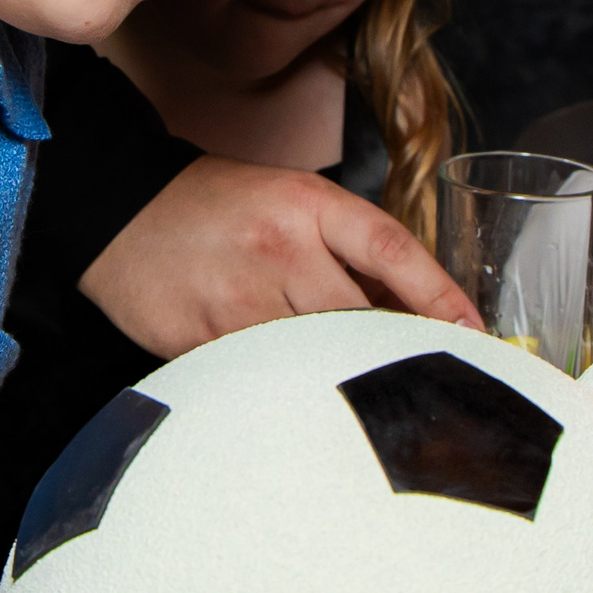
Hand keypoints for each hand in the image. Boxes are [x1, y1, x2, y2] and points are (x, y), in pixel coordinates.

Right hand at [79, 157, 480, 359]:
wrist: (117, 209)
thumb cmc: (217, 207)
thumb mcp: (290, 201)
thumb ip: (348, 249)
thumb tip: (420, 310)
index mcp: (307, 204)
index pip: (391, 248)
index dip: (439, 294)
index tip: (474, 333)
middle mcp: (278, 248)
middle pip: (359, 317)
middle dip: (390, 351)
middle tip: (421, 381)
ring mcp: (238, 297)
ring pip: (313, 355)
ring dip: (336, 375)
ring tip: (349, 391)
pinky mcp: (201, 338)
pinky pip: (260, 375)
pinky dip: (281, 385)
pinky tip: (285, 388)